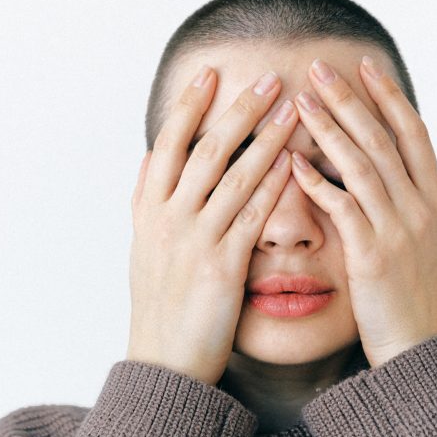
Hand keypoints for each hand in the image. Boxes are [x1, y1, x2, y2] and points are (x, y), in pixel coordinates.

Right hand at [127, 66, 298, 384]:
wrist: (164, 362)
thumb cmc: (158, 304)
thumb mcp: (142, 247)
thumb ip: (145, 200)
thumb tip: (150, 158)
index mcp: (148, 211)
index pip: (168, 144)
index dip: (189, 106)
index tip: (210, 74)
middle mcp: (167, 219)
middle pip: (205, 150)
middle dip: (238, 111)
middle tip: (266, 79)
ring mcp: (193, 242)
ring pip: (233, 177)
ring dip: (266, 140)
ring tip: (292, 110)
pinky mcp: (222, 267)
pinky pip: (252, 216)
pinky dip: (274, 186)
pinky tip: (295, 164)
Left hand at [290, 55, 436, 366]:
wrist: (422, 350)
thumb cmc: (415, 299)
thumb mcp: (424, 245)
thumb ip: (407, 207)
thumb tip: (382, 175)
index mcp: (435, 201)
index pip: (413, 134)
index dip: (389, 98)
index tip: (365, 68)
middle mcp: (421, 209)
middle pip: (383, 139)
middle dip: (351, 100)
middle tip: (320, 69)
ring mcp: (398, 230)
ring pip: (362, 165)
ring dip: (330, 130)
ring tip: (300, 102)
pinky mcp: (372, 256)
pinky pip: (341, 208)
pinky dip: (317, 183)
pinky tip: (292, 163)